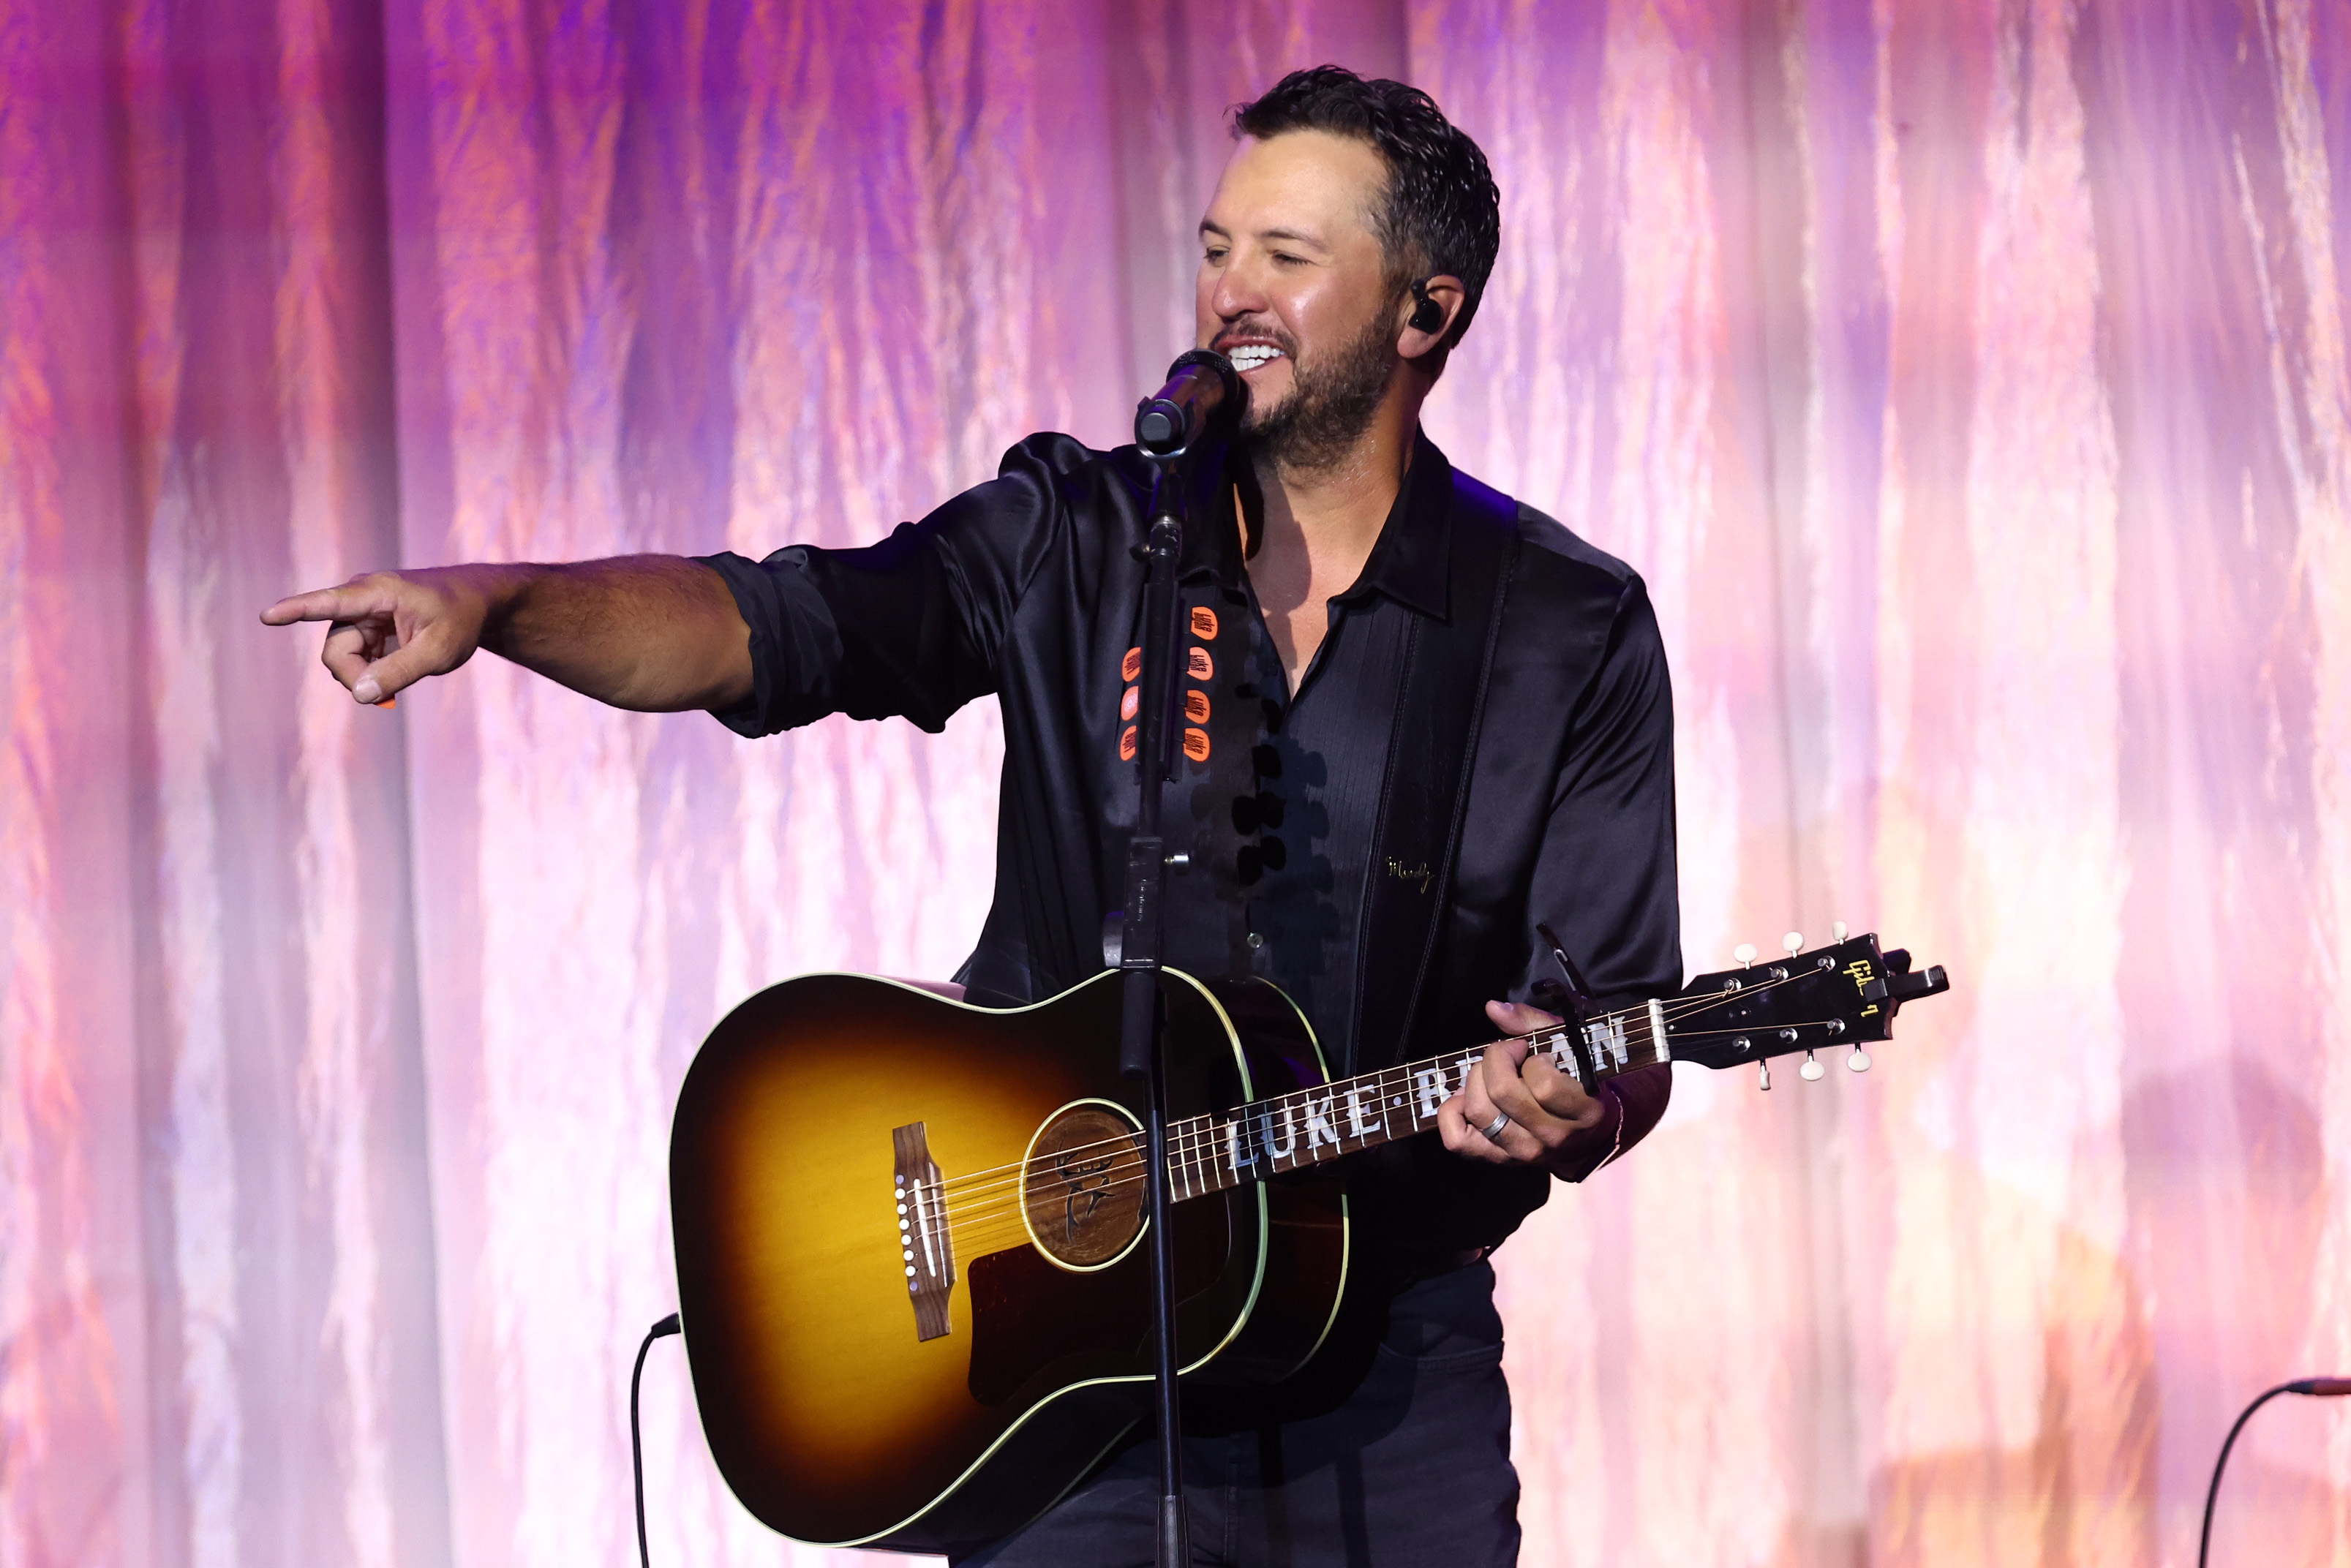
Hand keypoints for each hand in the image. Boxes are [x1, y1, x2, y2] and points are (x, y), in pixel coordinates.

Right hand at [260, 566, 503, 704]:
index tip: (267, 616)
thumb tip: (359, 694)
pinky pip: (352, 659)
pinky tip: (395, 667)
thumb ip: (400, 672)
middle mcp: (360, 599)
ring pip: (341, 658)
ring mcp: (359, 614)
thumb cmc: (459, 620)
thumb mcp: (439, 651)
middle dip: (356, 677)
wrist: (473, 602)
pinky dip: (370, 671)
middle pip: (335, 651)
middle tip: (390, 694)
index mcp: (378, 593)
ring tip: (402, 670)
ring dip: (365, 675)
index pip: (330, 602)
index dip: (297, 611)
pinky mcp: (362, 628)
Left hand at [1435, 1000, 1611, 1172]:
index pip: (1545, 1086)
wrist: (1586, 1136)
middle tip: (1508, 1053)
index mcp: (1582, 1112)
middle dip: (1496, 1059)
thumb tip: (1493, 1008)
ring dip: (1475, 1080)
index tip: (1537, 1055)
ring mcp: (1522, 1154)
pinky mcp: (1496, 1159)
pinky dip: (1452, 1112)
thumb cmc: (1577, 1082)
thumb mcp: (1570, 1047)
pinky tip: (1467, 1097)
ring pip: (1479, 1111)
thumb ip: (1534, 1023)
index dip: (1534, 1061)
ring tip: (1489, 1074)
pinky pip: (1457, 1140)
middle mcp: (1551, 1138)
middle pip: (1503, 1093)